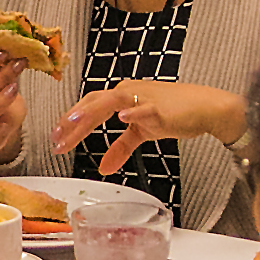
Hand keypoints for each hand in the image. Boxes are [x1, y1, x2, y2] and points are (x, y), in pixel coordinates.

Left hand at [51, 81, 245, 171]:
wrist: (205, 108)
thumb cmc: (173, 114)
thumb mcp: (142, 133)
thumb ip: (120, 149)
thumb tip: (103, 168)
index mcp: (121, 96)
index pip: (89, 106)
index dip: (70, 120)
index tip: (55, 137)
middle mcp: (128, 92)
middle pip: (93, 103)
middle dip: (73, 121)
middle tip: (56, 139)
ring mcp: (143, 97)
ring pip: (112, 100)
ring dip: (91, 111)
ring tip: (74, 123)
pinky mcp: (161, 107)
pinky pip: (145, 108)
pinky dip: (133, 111)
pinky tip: (122, 116)